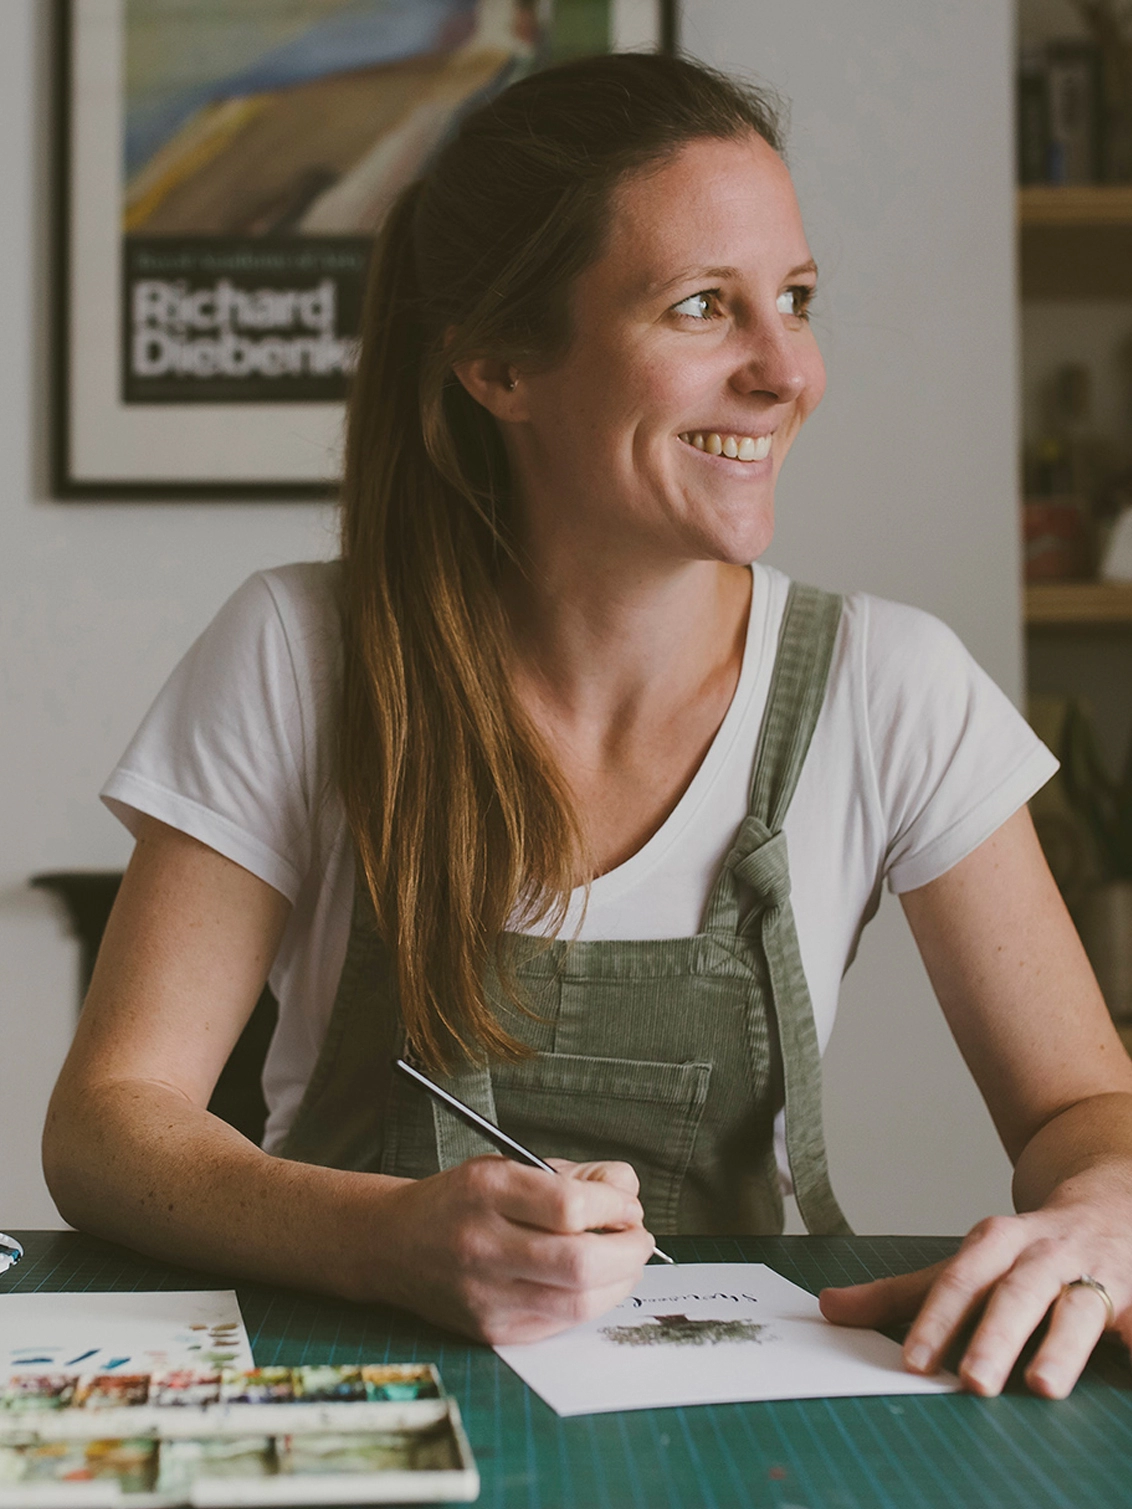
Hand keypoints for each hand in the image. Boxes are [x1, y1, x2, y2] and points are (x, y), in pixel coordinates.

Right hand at [373, 1156, 653, 1343]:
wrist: (394, 1243)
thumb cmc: (461, 1200)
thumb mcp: (509, 1165)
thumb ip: (573, 1176)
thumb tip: (627, 1192)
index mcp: (486, 1191)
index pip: (569, 1206)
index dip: (614, 1206)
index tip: (626, 1204)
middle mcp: (482, 1244)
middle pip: (579, 1262)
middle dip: (629, 1250)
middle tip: (638, 1236)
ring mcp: (486, 1295)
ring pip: (578, 1302)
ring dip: (619, 1281)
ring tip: (624, 1260)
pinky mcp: (492, 1331)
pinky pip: (561, 1324)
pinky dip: (591, 1303)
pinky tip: (594, 1283)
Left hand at [819, 1204, 1130, 1398]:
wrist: (1110, 1201)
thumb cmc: (1028, 1249)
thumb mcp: (968, 1263)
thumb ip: (904, 1293)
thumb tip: (828, 1308)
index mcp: (997, 1243)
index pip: (960, 1280)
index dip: (936, 1319)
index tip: (913, 1360)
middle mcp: (1044, 1253)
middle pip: (1017, 1293)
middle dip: (995, 1336)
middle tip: (972, 1381)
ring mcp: (1095, 1273)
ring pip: (1078, 1309)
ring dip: (1061, 1346)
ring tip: (1042, 1386)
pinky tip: (1128, 1366)